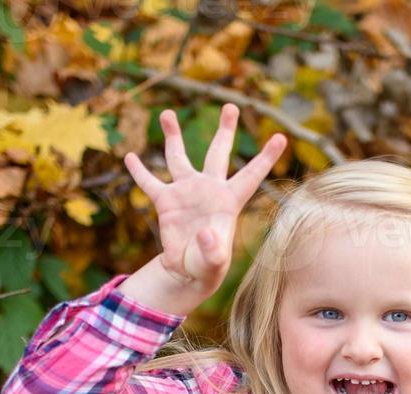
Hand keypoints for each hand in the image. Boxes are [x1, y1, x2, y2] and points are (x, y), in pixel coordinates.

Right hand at [123, 103, 286, 299]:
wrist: (188, 270)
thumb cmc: (208, 265)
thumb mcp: (214, 262)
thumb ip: (214, 250)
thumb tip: (204, 234)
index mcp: (229, 201)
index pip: (251, 175)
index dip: (266, 157)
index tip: (281, 137)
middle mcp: (209, 189)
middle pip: (219, 153)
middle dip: (225, 130)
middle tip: (231, 106)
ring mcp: (186, 192)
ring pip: (179, 157)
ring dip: (173, 135)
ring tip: (167, 113)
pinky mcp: (166, 202)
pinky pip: (150, 183)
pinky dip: (139, 171)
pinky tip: (129, 156)